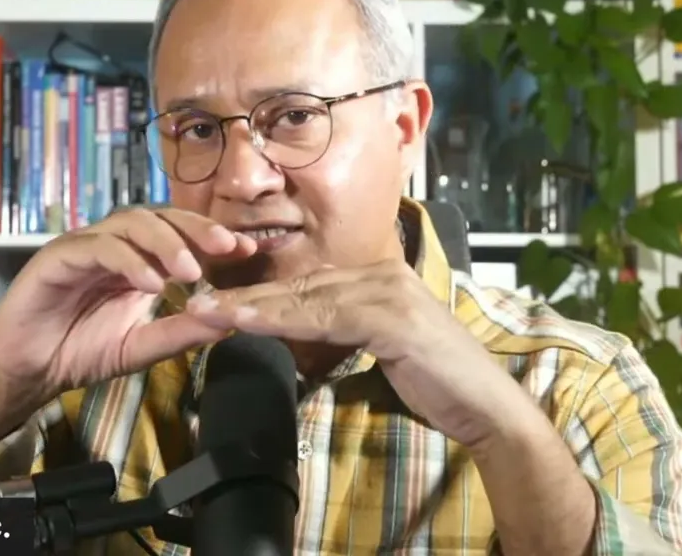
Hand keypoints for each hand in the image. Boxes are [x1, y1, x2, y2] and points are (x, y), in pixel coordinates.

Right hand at [0, 208, 257, 402]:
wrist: (28, 370)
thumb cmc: (81, 351)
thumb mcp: (141, 347)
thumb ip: (179, 332)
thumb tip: (230, 321)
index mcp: (136, 259)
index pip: (179, 233)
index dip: (213, 237)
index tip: (248, 251)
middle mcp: (113, 243)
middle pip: (159, 217)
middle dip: (197, 229)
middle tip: (228, 248)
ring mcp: (85, 245)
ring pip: (130, 223)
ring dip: (166, 243)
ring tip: (191, 272)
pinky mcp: (58, 256)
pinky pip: (98, 247)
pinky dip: (128, 261)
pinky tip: (150, 285)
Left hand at [186, 260, 511, 449]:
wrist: (485, 405)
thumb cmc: (437, 383)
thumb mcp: (384, 350)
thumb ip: (349, 332)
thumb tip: (306, 338)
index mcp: (381, 278)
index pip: (308, 284)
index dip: (261, 294)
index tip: (218, 303)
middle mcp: (384, 275)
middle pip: (300, 285)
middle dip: (245, 296)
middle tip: (196, 302)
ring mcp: (389, 293)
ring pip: (305, 298)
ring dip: (252, 306)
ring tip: (208, 311)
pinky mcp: (392, 318)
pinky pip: (324, 317)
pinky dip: (282, 319)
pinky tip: (249, 321)